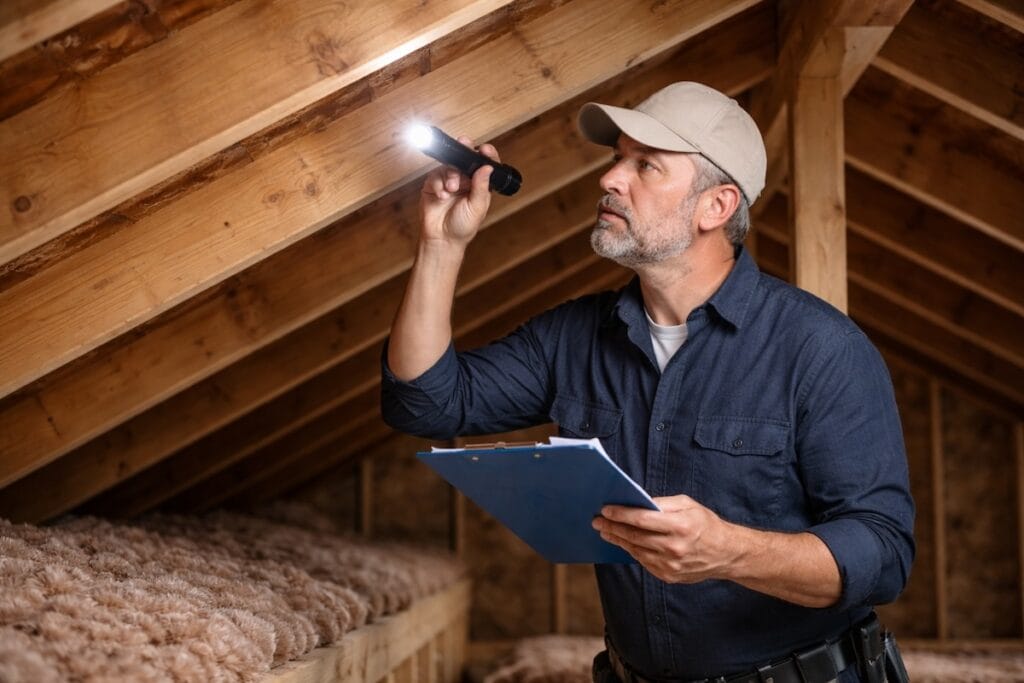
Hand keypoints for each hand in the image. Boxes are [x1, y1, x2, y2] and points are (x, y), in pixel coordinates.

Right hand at [420, 138, 497, 247]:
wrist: (442, 239)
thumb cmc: (462, 227)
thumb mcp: (477, 208)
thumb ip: (481, 187)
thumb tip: (488, 168)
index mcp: (479, 185)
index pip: (484, 164)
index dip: (486, 154)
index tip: (484, 149)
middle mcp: (465, 180)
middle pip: (465, 159)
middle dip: (464, 153)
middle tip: (464, 145)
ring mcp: (448, 180)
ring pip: (449, 165)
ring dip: (451, 174)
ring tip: (451, 189)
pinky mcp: (434, 184)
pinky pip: (435, 175)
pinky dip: (438, 183)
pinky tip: (442, 196)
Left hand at [592, 494, 738, 583]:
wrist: (726, 554)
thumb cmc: (706, 524)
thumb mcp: (688, 505)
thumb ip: (662, 503)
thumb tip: (637, 503)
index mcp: (680, 526)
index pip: (642, 519)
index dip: (620, 514)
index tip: (605, 510)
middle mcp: (674, 548)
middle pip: (634, 536)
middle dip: (612, 527)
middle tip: (597, 521)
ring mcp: (671, 565)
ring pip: (635, 550)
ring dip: (618, 540)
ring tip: (606, 531)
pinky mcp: (668, 576)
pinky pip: (643, 562)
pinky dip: (632, 551)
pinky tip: (623, 542)